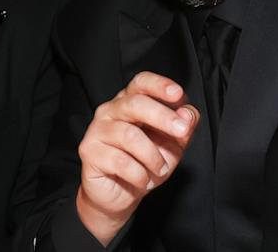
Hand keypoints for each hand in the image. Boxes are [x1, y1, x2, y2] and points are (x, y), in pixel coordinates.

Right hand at [75, 71, 198, 245]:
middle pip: (135, 103)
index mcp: (129, 102)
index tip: (178, 95)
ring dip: (153, 155)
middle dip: (162, 116)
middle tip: (182, 131)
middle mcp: (111, 111)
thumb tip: (188, 114)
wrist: (120, 195)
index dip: (159, 85)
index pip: (141, 83)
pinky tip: (143, 179)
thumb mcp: (172, 145)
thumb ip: (183, 127)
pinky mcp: (89, 152)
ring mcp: (97, 130)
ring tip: (161, 169)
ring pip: (130, 135)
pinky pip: (120, 161)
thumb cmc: (145, 164)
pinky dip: (139, 174)